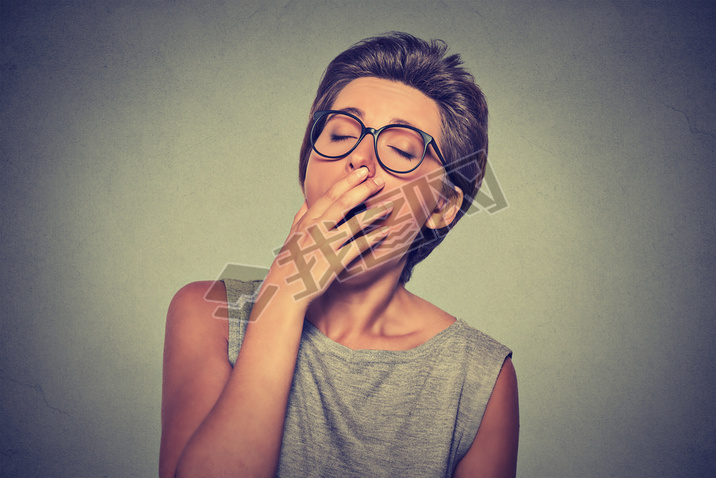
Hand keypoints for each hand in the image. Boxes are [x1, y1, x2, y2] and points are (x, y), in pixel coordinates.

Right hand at [269, 166, 391, 304]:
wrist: (283, 291)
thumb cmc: (288, 264)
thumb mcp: (291, 236)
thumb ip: (300, 218)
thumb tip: (307, 201)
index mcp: (306, 221)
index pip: (330, 195)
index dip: (349, 181)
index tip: (364, 172)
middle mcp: (315, 229)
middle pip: (343, 203)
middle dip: (364, 189)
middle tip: (380, 181)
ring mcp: (325, 245)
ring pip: (353, 223)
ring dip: (374, 212)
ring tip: (389, 205)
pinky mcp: (334, 262)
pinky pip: (357, 247)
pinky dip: (372, 239)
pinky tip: (385, 233)